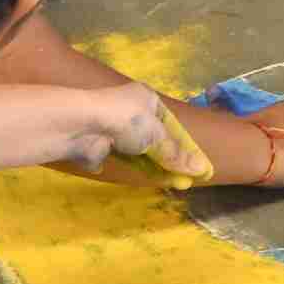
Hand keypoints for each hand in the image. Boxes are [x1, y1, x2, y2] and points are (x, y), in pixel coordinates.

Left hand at [84, 84, 213, 181]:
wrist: (82, 124)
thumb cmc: (126, 120)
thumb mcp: (157, 135)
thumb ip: (176, 154)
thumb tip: (202, 170)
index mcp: (147, 99)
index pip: (173, 126)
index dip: (188, 148)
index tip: (201, 166)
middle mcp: (131, 112)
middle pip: (158, 140)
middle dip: (174, 160)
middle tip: (189, 180)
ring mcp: (115, 130)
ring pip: (142, 152)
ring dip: (159, 167)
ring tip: (177, 184)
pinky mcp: (101, 147)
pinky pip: (124, 160)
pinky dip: (139, 169)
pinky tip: (153, 180)